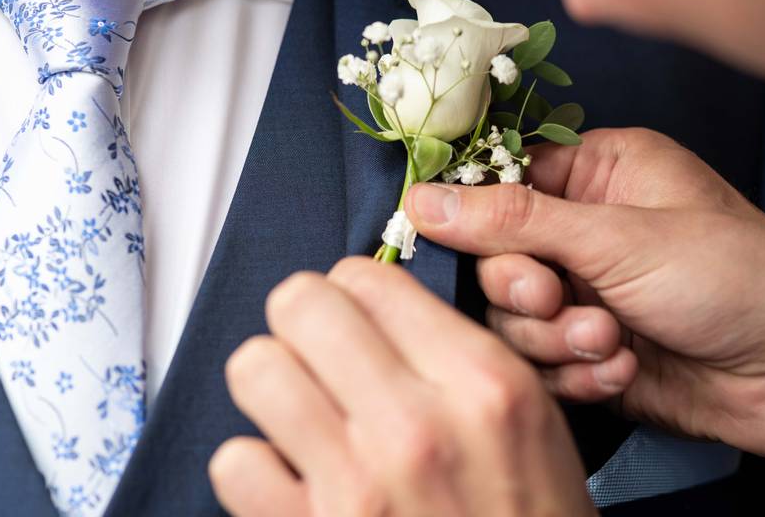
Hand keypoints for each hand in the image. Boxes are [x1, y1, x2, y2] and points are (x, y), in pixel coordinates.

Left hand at [209, 257, 597, 516]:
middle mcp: (417, 427)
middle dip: (305, 321)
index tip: (359, 317)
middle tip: (321, 351)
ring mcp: (357, 487)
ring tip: (303, 408)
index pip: (369, 276)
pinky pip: (235, 462)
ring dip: (274, 385)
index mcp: (482, 383)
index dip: (355, 291)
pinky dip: (255, 467)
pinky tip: (292, 476)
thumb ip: (456, 351)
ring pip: (255, 368)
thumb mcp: (529, 420)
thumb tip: (373, 303)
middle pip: (300, 304)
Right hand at [404, 127, 764, 475]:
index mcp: (596, 175)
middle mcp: (584, 232)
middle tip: (556, 296)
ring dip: (554, 337)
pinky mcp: (588, 351)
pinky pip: (540, 363)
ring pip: (509, 319)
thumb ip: (514, 221)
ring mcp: (584, 293)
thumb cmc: (736, 274)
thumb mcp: (619, 236)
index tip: (453, 240)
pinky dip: (575, 372)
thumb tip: (425, 199)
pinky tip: (624, 368)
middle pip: (493, 258)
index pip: (499, 182)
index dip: (472, 214)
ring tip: (610, 338)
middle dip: (522, 289)